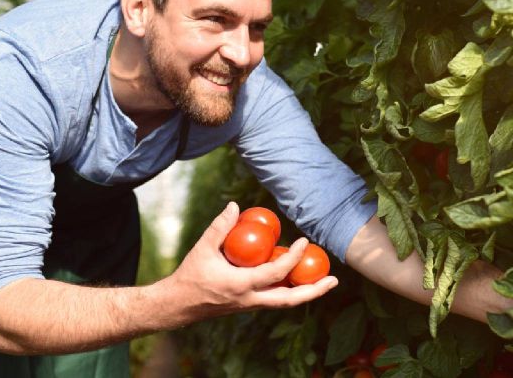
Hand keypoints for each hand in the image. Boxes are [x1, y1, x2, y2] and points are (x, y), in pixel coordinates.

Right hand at [154, 202, 337, 326]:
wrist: (179, 305)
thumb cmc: (191, 275)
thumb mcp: (203, 248)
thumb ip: (220, 227)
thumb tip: (236, 206)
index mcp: (241, 285)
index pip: (275, 273)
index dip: (293, 258)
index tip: (304, 242)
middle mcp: (251, 300)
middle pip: (290, 300)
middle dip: (314, 291)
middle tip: (334, 279)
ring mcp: (251, 305)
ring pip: (285, 303)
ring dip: (307, 293)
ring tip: (325, 281)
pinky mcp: (250, 305)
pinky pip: (276, 299)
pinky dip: (291, 290)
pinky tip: (300, 278)